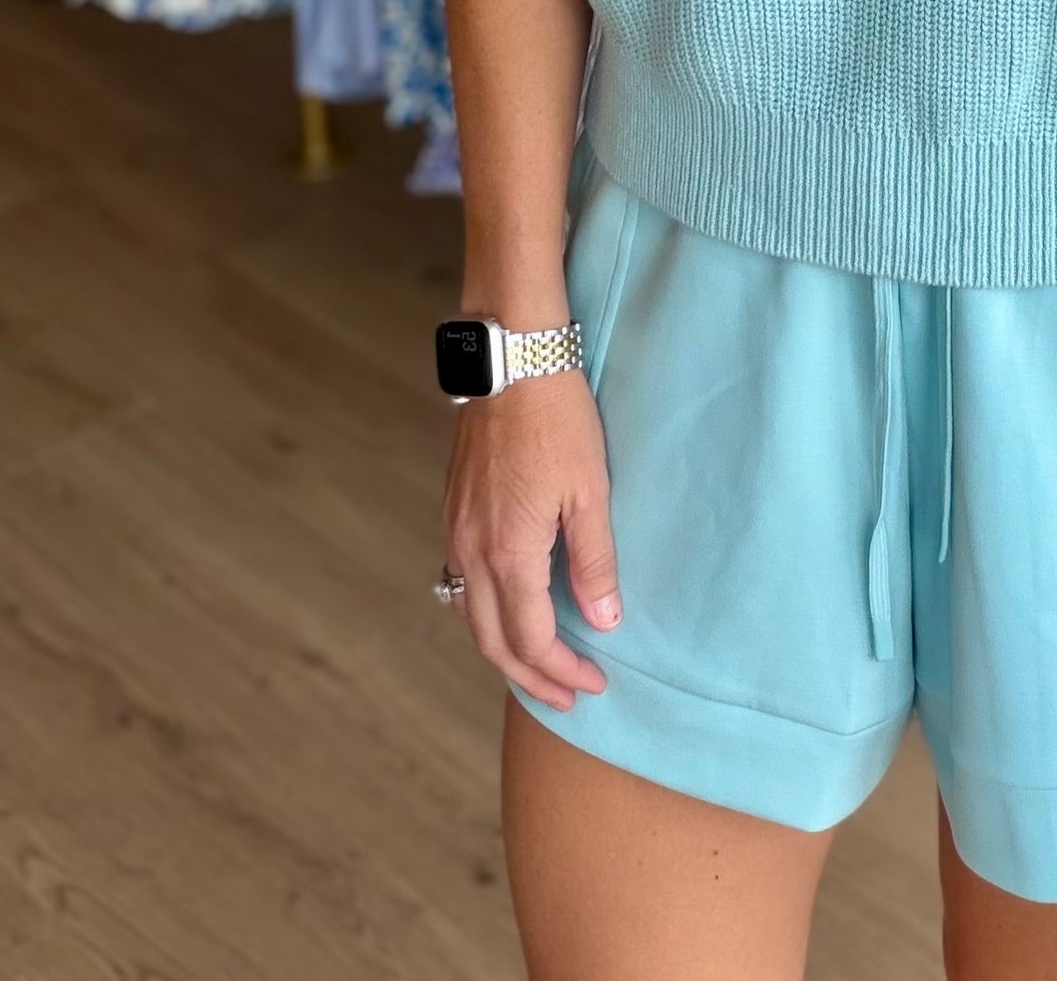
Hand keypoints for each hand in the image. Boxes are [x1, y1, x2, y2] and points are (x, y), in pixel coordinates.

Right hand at [441, 371, 622, 710]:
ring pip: (469, 613)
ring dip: (501, 648)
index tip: (594, 685)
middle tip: (565, 697)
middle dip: (529, 677)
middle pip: (491, 641)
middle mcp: (472, 550)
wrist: (512, 359)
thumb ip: (594, 563)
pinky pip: (460, 579)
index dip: (562, 672)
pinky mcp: (454, 508)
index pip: (531, 640)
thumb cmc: (558, 419)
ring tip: (537, 665)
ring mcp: (456, 529)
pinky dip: (484, 610)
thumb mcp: (591, 492)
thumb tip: (602, 624)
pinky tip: (507, 606)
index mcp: (509, 553)